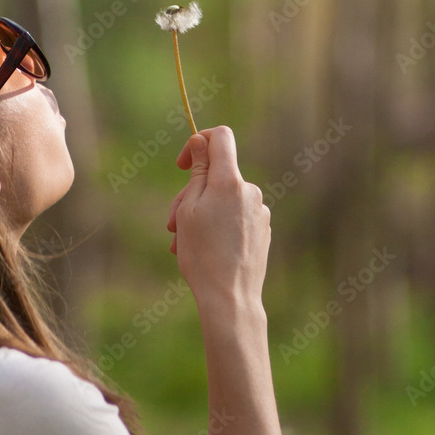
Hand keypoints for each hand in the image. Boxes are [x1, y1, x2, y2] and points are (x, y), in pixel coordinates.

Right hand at [167, 126, 270, 308]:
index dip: (199, 141)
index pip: (220, 137)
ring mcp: (259, 211)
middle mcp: (250, 191)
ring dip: (201, 213)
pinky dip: (218, 224)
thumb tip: (200, 141)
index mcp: (230, 181)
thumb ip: (197, 171)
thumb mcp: (189, 209)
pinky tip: (204, 249)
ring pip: (223, 198)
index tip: (182, 164)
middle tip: (172, 222)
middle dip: (192, 191)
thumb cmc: (202, 254)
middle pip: (217, 174)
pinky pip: (235, 216)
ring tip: (184, 242)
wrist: (230, 298)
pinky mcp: (262, 229)